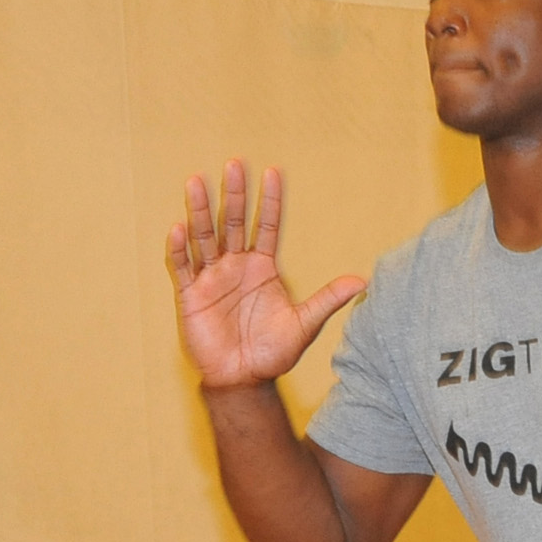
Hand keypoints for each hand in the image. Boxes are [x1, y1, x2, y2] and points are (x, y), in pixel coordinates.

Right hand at [165, 160, 364, 391]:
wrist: (244, 378)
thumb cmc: (273, 351)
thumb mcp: (305, 323)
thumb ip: (328, 299)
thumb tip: (362, 280)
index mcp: (262, 268)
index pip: (266, 226)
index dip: (270, 201)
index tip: (273, 172)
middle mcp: (235, 266)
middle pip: (233, 223)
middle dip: (234, 194)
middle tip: (234, 163)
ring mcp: (211, 278)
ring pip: (204, 237)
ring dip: (200, 210)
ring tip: (195, 181)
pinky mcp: (190, 295)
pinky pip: (182, 267)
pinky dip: (179, 249)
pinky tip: (179, 228)